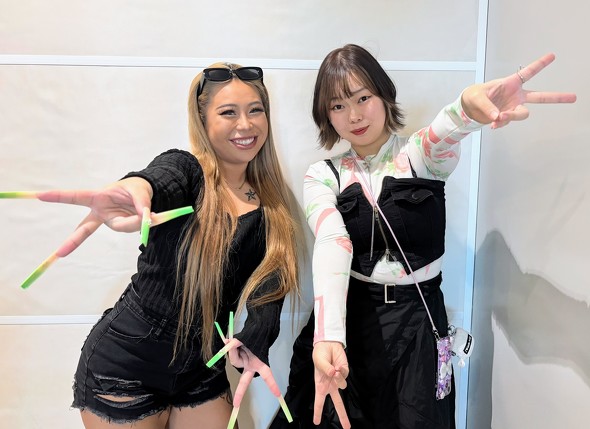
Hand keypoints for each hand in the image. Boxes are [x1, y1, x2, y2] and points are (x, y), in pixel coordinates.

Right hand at [36, 177, 152, 256]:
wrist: (145, 193)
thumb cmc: (135, 188)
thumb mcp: (139, 190)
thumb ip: (141, 204)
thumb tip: (145, 218)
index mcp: (98, 197)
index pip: (76, 197)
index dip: (59, 197)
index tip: (40, 196)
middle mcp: (101, 212)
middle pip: (84, 228)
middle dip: (73, 241)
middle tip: (60, 254)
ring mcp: (111, 221)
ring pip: (124, 226)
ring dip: (139, 220)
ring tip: (149, 212)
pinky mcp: (122, 226)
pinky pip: (134, 228)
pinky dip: (146, 223)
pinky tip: (151, 217)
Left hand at [224, 338, 281, 407]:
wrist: (254, 333)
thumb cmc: (255, 338)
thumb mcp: (248, 339)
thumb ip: (236, 342)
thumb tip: (227, 342)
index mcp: (258, 364)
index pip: (267, 375)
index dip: (272, 384)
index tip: (277, 394)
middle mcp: (250, 366)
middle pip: (244, 381)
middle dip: (239, 393)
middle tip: (236, 405)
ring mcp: (243, 364)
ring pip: (234, 360)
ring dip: (233, 350)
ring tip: (235, 341)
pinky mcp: (237, 361)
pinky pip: (231, 356)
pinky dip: (229, 348)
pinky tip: (228, 342)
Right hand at [312, 341, 350, 428]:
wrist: (328, 344)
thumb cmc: (320, 355)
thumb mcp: (318, 361)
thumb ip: (325, 368)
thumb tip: (333, 374)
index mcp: (321, 386)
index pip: (319, 401)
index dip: (318, 412)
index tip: (316, 422)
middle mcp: (330, 386)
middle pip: (338, 403)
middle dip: (342, 416)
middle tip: (347, 427)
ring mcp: (338, 380)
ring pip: (342, 385)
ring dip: (338, 378)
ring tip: (333, 368)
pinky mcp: (345, 373)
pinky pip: (345, 375)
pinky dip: (341, 370)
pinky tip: (338, 364)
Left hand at [461, 53, 576, 128]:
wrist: (469, 109)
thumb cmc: (474, 96)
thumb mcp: (477, 98)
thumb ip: (487, 107)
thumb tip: (498, 117)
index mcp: (510, 83)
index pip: (527, 73)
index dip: (540, 64)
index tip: (552, 55)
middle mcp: (516, 95)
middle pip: (540, 97)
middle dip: (557, 98)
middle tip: (574, 97)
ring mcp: (513, 107)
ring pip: (522, 114)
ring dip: (512, 117)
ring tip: (499, 117)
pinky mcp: (508, 117)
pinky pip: (508, 122)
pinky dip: (500, 124)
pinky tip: (492, 124)